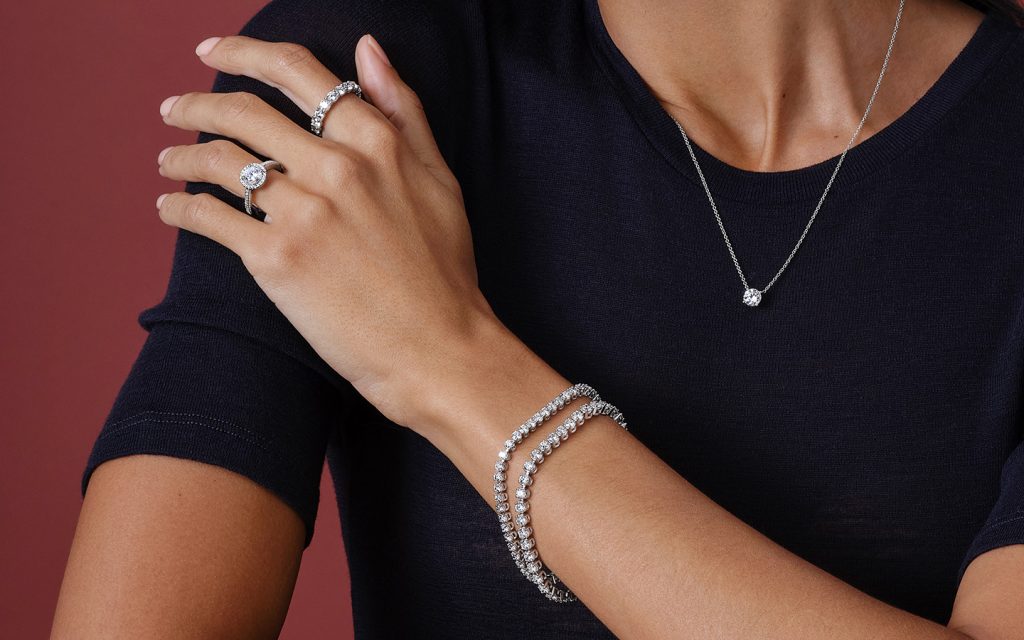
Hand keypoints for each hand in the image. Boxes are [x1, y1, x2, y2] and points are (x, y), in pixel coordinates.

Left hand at [154, 34, 497, 433]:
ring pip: (218, 161)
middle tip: (173, 108)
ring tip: (167, 160)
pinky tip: (169, 208)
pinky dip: (179, 207)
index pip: (296, 72)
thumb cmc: (443, 271)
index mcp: (376, 142)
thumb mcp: (440, 179)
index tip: (213, 51)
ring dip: (180, 155)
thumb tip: (366, 48)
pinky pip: (209, 217)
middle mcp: (336, 167)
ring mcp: (304, 213)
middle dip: (195, 104)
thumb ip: (402, 110)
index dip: (243, 53)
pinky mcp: (277, 261)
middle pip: (243, 111)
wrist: (438, 349)